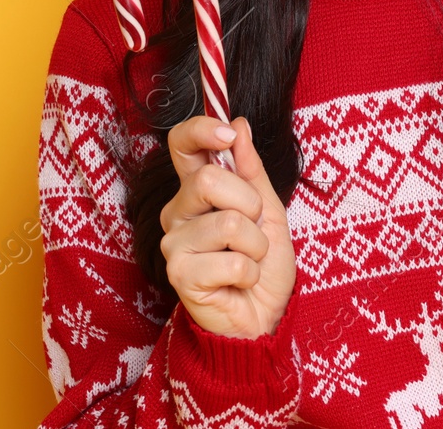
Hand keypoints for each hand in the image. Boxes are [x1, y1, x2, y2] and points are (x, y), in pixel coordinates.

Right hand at [159, 115, 294, 336]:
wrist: (262, 316)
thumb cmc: (262, 264)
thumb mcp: (268, 210)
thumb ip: (251, 170)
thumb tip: (239, 125)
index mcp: (196, 190)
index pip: (181, 145)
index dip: (200, 130)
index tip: (227, 134)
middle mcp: (177, 212)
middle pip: (209, 180)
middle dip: (249, 205)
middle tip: (253, 230)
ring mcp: (174, 243)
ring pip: (229, 223)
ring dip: (255, 246)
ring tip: (248, 261)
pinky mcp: (179, 275)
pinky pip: (232, 261)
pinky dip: (250, 273)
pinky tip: (239, 283)